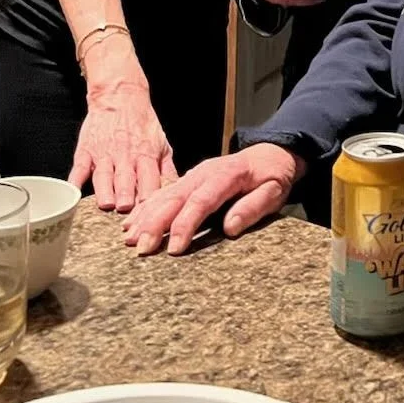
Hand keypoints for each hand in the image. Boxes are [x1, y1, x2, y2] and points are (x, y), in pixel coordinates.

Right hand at [69, 80, 177, 211]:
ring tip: (106, 203)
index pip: (150, 179)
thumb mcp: (162, 143)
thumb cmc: (142, 122)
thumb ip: (168, 169)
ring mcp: (104, 154)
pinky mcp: (86, 151)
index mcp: (146, 156)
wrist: (120, 97)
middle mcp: (125, 156)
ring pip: (103, 175)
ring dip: (105, 189)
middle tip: (126, 209)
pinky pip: (79, 168)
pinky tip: (72, 192)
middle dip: (126, 194)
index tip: (150, 212)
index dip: (150, 196)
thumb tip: (178, 190)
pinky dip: (74, 181)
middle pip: (126, 179)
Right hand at [122, 143, 304, 255]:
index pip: (202, 201)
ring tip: (129, 239)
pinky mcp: (188, 179)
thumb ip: (252, 208)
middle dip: (156, 223)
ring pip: (165, 195)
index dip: (186, 224)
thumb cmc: (272, 177)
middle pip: (176, 197)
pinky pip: (163, 193)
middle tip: (141, 249)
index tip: (174, 248)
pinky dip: (146, 208)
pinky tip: (132, 223)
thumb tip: (230, 228)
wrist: (271, 154)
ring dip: (146, 216)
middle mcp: (205, 172)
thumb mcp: (273, 192)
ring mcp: (194, 174)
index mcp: (227, 175)